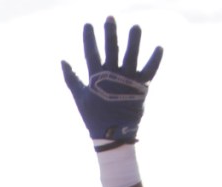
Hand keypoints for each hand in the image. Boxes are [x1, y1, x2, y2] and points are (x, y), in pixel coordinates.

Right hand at [61, 16, 162, 149]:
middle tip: (110, 17)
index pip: (91, 52)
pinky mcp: (141, 86)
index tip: (88, 24)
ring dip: (134, 39)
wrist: (113, 135)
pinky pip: (151, 69)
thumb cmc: (94, 117)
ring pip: (132, 54)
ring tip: (136, 27)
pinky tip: (159, 47)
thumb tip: (62, 60)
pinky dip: (156, 58)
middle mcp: (112, 75)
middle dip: (110, 32)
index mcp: (96, 78)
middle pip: (111, 48)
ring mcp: (127, 80)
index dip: (89, 38)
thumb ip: (71, 78)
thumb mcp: (79, 98)